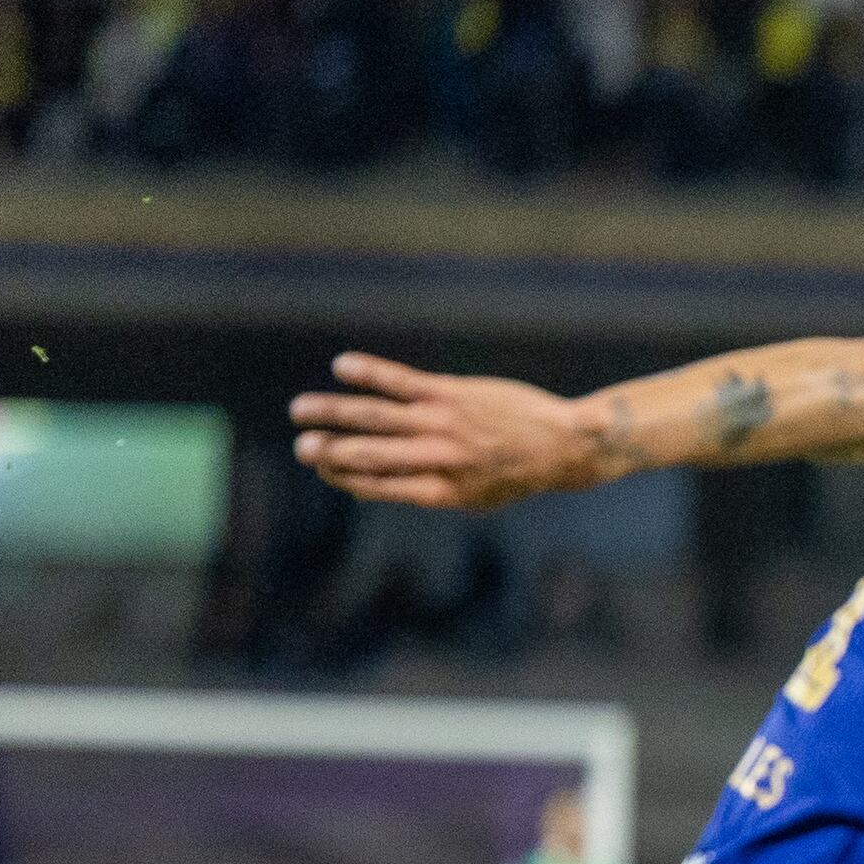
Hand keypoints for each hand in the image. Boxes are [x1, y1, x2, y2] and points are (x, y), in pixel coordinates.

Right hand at [287, 353, 599, 509]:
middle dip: (332, 451)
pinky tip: (343, 366)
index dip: (347, 478)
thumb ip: (424, 490)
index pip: (383, 486)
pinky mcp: (453, 393)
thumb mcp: (477, 497)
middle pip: (374, 455)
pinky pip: (404, 382)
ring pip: (380, 417)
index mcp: (445, 491)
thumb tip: (367, 487)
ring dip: (336, 412)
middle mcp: (441, 458)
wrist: (564, 446)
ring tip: (301, 410)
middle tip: (299, 447)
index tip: (321, 470)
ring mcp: (445, 424)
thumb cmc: (515, 473)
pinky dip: (371, 373)